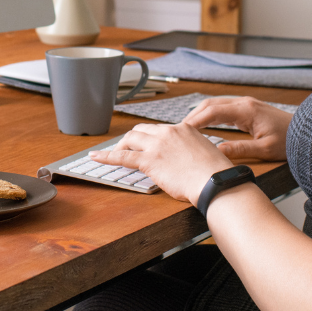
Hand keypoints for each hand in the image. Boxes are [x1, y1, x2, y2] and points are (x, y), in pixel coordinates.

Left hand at [90, 123, 233, 202]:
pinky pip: (122, 156)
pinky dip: (106, 156)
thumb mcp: (204, 153)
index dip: (150, 138)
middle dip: (132, 140)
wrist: (215, 182)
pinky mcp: (149, 160)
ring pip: (130, 139)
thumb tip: (185, 160)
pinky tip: (96, 157)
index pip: (159, 129)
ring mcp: (157, 145)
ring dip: (120, 146)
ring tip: (113, 154)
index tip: (146, 145)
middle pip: (141, 130)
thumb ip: (190, 151)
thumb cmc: (215, 174)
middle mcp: (168, 132)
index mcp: (183, 128)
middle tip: (127, 149)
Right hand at [181, 97, 292, 162]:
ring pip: (216, 104)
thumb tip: (216, 151)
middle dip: (193, 115)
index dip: (195, 120)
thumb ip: (239, 149)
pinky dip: (210, 115)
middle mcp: (244, 103)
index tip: (182, 129)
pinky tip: (204, 125)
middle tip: (179, 129)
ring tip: (187, 128)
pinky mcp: (248, 109)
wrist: (305, 134)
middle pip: (211, 104)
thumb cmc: (289, 141)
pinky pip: (223, 108)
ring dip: (201, 114)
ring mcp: (246, 104)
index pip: (213, 111)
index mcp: (246, 110)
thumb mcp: (264, 149)